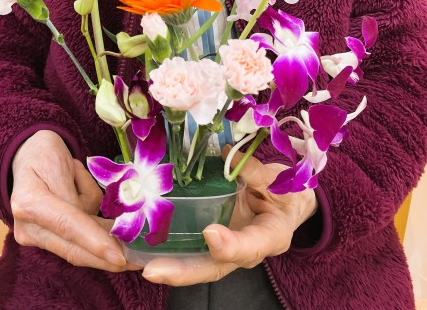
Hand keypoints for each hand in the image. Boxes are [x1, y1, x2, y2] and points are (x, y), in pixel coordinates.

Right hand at [11, 129, 139, 271]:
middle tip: (138, 263)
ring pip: (79, 249)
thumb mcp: (62, 162)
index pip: (67, 224)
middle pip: (72, 249)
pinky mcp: (47, 240)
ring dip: (105, 248)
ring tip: (135, 251)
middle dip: (106, 258)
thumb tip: (95, 223)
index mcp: (29, 201)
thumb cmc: (45, 153)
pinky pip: (78, 241)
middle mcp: (28, 227)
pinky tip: (107, 224)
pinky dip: (96, 235)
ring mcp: (36, 238)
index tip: (119, 256)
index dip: (94, 241)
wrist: (27, 155)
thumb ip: (76, 195)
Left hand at [141, 151, 316, 285]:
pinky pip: (189, 250)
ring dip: (167, 266)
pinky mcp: (210, 239)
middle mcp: (244, 251)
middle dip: (182, 271)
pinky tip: (140, 249)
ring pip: (196, 263)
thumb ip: (256, 171)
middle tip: (153, 271)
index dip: (230, 245)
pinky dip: (166, 252)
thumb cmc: (285, 192)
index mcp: (270, 237)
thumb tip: (229, 154)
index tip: (210, 233)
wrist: (287, 204)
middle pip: (213, 267)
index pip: (250, 247)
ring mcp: (225, 248)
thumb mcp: (279, 180)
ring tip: (139, 264)